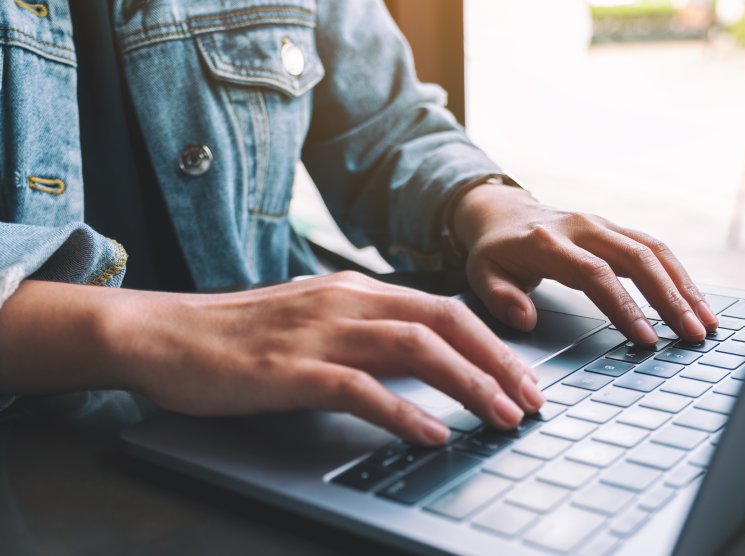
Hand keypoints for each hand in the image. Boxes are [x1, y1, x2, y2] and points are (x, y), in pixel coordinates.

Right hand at [0, 276, 543, 444]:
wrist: (164, 333)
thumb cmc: (240, 334)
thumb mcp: (315, 319)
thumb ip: (367, 331)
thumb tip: (424, 357)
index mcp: (357, 289)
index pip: (444, 308)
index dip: (493, 343)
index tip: (524, 377)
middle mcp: (348, 301)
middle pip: (445, 323)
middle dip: (498, 362)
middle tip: (532, 401)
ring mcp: (321, 332)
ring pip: (415, 349)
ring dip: (468, 384)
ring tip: (502, 418)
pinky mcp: (292, 368)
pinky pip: (360, 387)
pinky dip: (403, 411)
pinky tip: (432, 433)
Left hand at [452, 184, 717, 342]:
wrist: (502, 212)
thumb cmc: (494, 251)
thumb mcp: (480, 274)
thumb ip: (500, 298)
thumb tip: (526, 319)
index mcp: (549, 242)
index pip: (595, 274)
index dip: (624, 306)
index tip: (646, 338)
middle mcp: (583, 227)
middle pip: (637, 258)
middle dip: (669, 298)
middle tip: (692, 334)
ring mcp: (604, 225)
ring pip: (654, 250)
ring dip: (684, 286)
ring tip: (706, 322)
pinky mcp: (617, 230)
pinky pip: (655, 249)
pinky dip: (679, 276)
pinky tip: (695, 302)